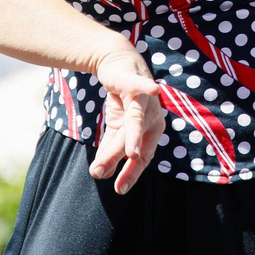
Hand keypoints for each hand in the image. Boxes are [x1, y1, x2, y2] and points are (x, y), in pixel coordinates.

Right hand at [90, 46, 164, 194]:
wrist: (118, 65)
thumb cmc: (122, 100)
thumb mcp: (114, 127)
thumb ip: (110, 150)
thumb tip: (100, 173)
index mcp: (151, 131)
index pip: (144, 157)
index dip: (132, 173)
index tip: (119, 190)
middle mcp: (153, 117)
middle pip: (134, 142)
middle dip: (119, 159)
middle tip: (106, 177)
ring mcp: (146, 100)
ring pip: (135, 121)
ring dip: (133, 136)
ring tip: (130, 153)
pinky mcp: (134, 81)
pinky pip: (141, 85)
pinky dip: (147, 87)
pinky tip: (155, 89)